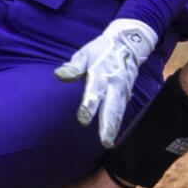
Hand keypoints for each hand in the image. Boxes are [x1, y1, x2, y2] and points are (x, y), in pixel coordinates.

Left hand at [56, 18, 158, 146]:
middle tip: (105, 140)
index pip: (95, 90)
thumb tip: (59, 74)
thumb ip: (74, 66)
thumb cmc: (102, 50)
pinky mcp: (126, 95)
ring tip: (108, 142)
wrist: (128, 44)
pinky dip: (117, 124)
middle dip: (108, 124)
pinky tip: (112, 136)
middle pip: (111, 106)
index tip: (83, 119)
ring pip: (118, 112)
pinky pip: (121, 111)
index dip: (89, 105)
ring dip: (113, 127)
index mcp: (102, 72)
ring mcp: (122, 90)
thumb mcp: (86, 53)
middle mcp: (114, 83)